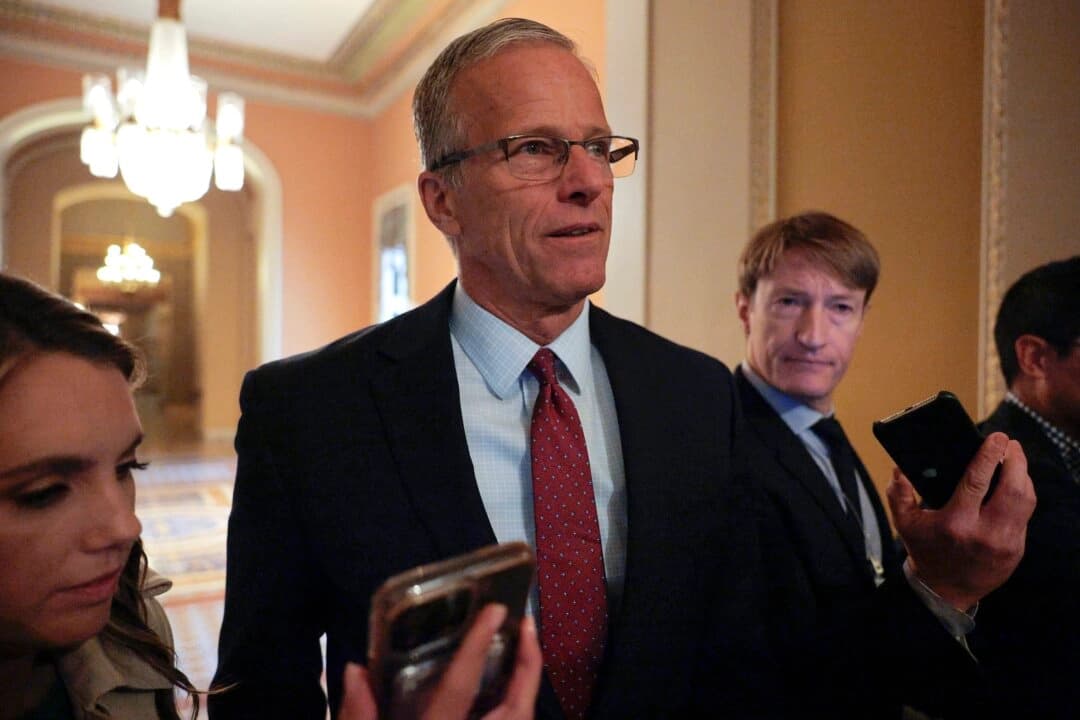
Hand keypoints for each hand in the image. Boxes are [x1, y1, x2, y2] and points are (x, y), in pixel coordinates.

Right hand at [338, 604, 541, 719]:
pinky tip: (504, 689)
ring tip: (523, 648)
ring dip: (526, 685)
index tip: (495, 610)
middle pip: (518, 708)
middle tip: (527, 624)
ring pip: (521, 718)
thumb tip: (353, 669)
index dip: (476, 647)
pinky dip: (513, 705)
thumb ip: (358, 716)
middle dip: (530, 667)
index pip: (460, 686)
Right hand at [887, 431, 1035, 610]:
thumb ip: (899, 493)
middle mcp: (985, 533)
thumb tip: (900, 469)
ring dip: (1023, 476)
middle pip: (1013, 488)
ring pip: (1025, 500)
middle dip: (1016, 461)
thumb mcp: (905, 523)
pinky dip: (1022, 495)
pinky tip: (1014, 484)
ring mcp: (1005, 543)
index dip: (990, 456)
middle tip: (1010, 444)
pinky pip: (1025, 516)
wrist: (944, 591)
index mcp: (956, 523)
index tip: (997, 438)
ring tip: (1015, 460)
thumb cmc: (925, 552)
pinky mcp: (1017, 550)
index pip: (978, 481)